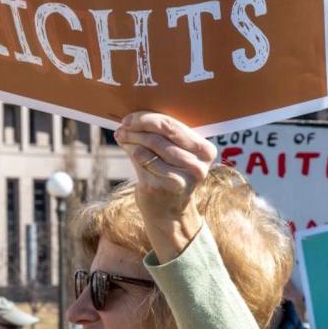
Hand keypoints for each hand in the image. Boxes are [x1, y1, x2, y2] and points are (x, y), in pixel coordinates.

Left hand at [116, 112, 216, 262]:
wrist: (169, 212)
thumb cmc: (172, 174)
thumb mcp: (177, 154)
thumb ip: (164, 135)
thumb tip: (135, 116)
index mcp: (206, 152)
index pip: (174, 126)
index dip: (149, 118)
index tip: (132, 117)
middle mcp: (197, 166)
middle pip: (162, 134)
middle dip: (139, 126)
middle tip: (124, 124)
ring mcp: (180, 178)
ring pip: (150, 146)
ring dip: (131, 137)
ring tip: (121, 134)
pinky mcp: (161, 187)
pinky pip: (141, 160)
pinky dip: (131, 150)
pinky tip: (126, 147)